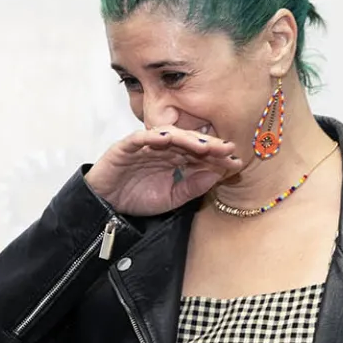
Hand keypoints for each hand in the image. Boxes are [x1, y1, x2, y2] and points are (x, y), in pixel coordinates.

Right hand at [83, 125, 242, 215]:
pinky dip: (154, 136)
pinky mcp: (126, 146)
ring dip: (187, 139)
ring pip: (170, 136)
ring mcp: (146, 145)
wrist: (106, 206)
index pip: (200, 154)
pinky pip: (142, 137)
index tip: (236, 163)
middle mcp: (163, 148)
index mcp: (175, 159)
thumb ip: (192, 187)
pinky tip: (169, 139)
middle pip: (189, 142)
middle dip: (209, 145)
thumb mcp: (171, 198)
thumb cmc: (136, 199)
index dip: (217, 157)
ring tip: (204, 145)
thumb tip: (217, 175)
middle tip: (228, 149)